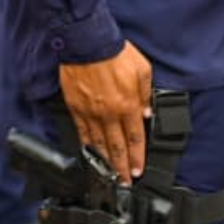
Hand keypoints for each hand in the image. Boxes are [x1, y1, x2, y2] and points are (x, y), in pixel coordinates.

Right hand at [58, 40, 153, 182]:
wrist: (86, 42)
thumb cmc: (114, 53)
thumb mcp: (142, 70)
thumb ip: (146, 93)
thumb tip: (148, 111)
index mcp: (128, 105)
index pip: (135, 138)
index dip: (137, 157)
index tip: (137, 170)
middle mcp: (109, 113)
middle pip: (116, 146)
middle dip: (121, 166)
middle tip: (123, 181)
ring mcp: (90, 112)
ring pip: (98, 142)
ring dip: (104, 160)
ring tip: (107, 173)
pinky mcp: (75, 106)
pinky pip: (81, 130)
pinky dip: (85, 144)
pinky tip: (88, 152)